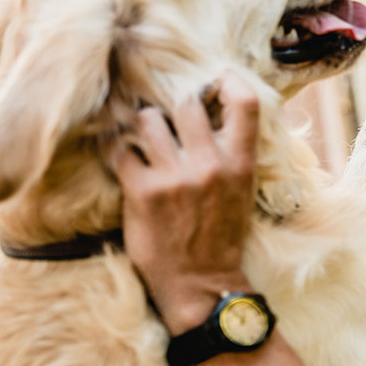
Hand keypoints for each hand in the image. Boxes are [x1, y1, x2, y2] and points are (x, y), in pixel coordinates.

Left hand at [109, 71, 259, 334]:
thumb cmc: (221, 234)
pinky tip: (125, 162)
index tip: (213, 81)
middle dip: (172, 107)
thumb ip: (231, 152)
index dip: (227, 80)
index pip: (245, 101)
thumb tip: (214, 111)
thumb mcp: (242, 189)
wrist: (201, 284)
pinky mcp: (143, 191)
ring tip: (144, 142)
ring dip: (143, 127)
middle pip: (186, 102)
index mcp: (240, 162)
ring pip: (149, 120)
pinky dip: (120, 153)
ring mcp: (175, 177)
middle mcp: (210, 164)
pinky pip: (121, 150)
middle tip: (166, 121)